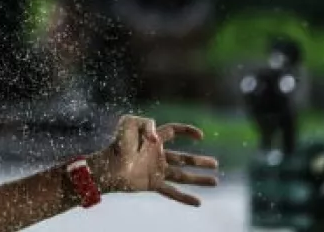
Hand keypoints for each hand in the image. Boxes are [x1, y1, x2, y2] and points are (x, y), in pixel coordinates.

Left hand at [86, 115, 219, 206]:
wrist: (107, 166)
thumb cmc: (117, 143)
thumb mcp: (129, 122)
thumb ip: (147, 123)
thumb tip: (158, 140)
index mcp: (154, 139)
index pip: (174, 131)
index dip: (187, 131)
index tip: (200, 136)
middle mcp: (157, 155)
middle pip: (184, 158)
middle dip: (200, 161)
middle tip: (215, 163)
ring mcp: (156, 170)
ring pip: (183, 175)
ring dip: (199, 179)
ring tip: (215, 181)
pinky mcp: (153, 184)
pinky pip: (172, 192)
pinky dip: (185, 198)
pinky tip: (198, 202)